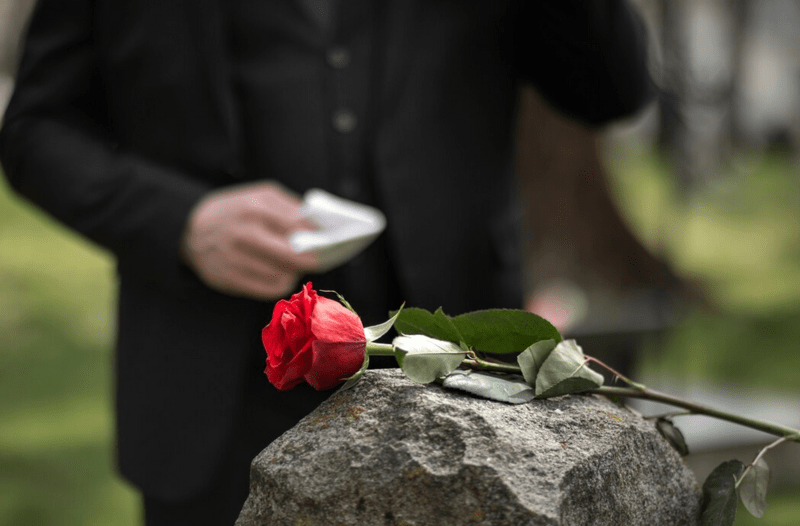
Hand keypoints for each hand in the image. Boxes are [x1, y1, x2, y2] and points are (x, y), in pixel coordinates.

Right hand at [181, 181, 319, 299]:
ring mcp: (234, 259)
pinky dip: (280, 283)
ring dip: (294, 272)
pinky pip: (268, 289)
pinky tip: (282, 274)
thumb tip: (319, 225)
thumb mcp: (260, 196)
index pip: (297, 227)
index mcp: (253, 208)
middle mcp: (243, 234)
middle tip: (319, 259)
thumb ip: (290, 207)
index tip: (329, 239)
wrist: (190, 230)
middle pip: (292, 256)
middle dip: (311, 259)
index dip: (317, 236)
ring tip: (297, 265)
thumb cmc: (235, 211)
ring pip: (282, 276)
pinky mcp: (228, 279)